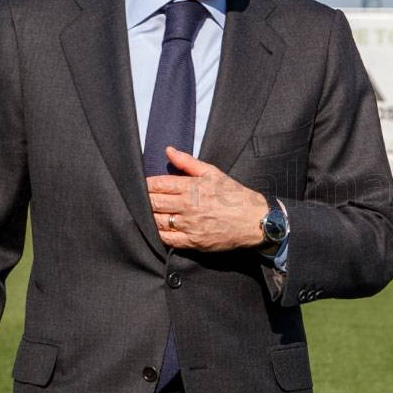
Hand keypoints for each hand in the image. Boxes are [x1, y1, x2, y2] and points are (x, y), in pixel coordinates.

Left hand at [147, 147, 268, 251]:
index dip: (146, 184)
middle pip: (154, 203)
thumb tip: (168, 150)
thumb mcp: (213, 173)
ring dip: (148, 216)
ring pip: (157, 221)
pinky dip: (158, 234)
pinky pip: (168, 239)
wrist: (254, 220)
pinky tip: (156, 228)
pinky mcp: (193, 242)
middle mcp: (188, 206)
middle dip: (144, 200)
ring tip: (145, 212)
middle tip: (138, 198)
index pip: (159, 184)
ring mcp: (190, 226)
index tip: (140, 184)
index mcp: (192, 187)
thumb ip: (188, 162)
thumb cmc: (234, 195)